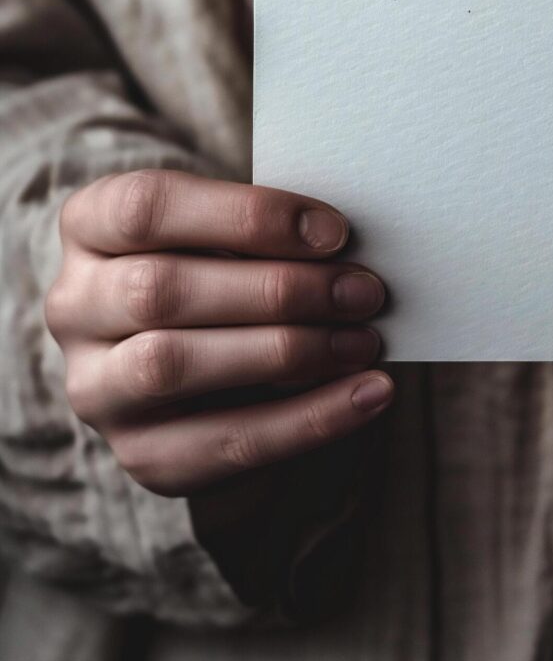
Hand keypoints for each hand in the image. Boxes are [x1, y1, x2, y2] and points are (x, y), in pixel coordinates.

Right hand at [46, 169, 391, 495]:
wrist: (204, 356)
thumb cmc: (228, 266)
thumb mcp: (233, 231)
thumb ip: (269, 232)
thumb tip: (344, 250)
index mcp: (91, 224)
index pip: (148, 207)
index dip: (247, 217)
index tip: (333, 232)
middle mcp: (74, 305)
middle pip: (160, 291)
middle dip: (278, 291)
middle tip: (363, 291)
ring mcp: (96, 386)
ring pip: (172, 366)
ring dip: (288, 351)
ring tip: (364, 341)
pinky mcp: (140, 453)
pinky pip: (223, 443)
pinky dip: (309, 420)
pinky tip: (369, 393)